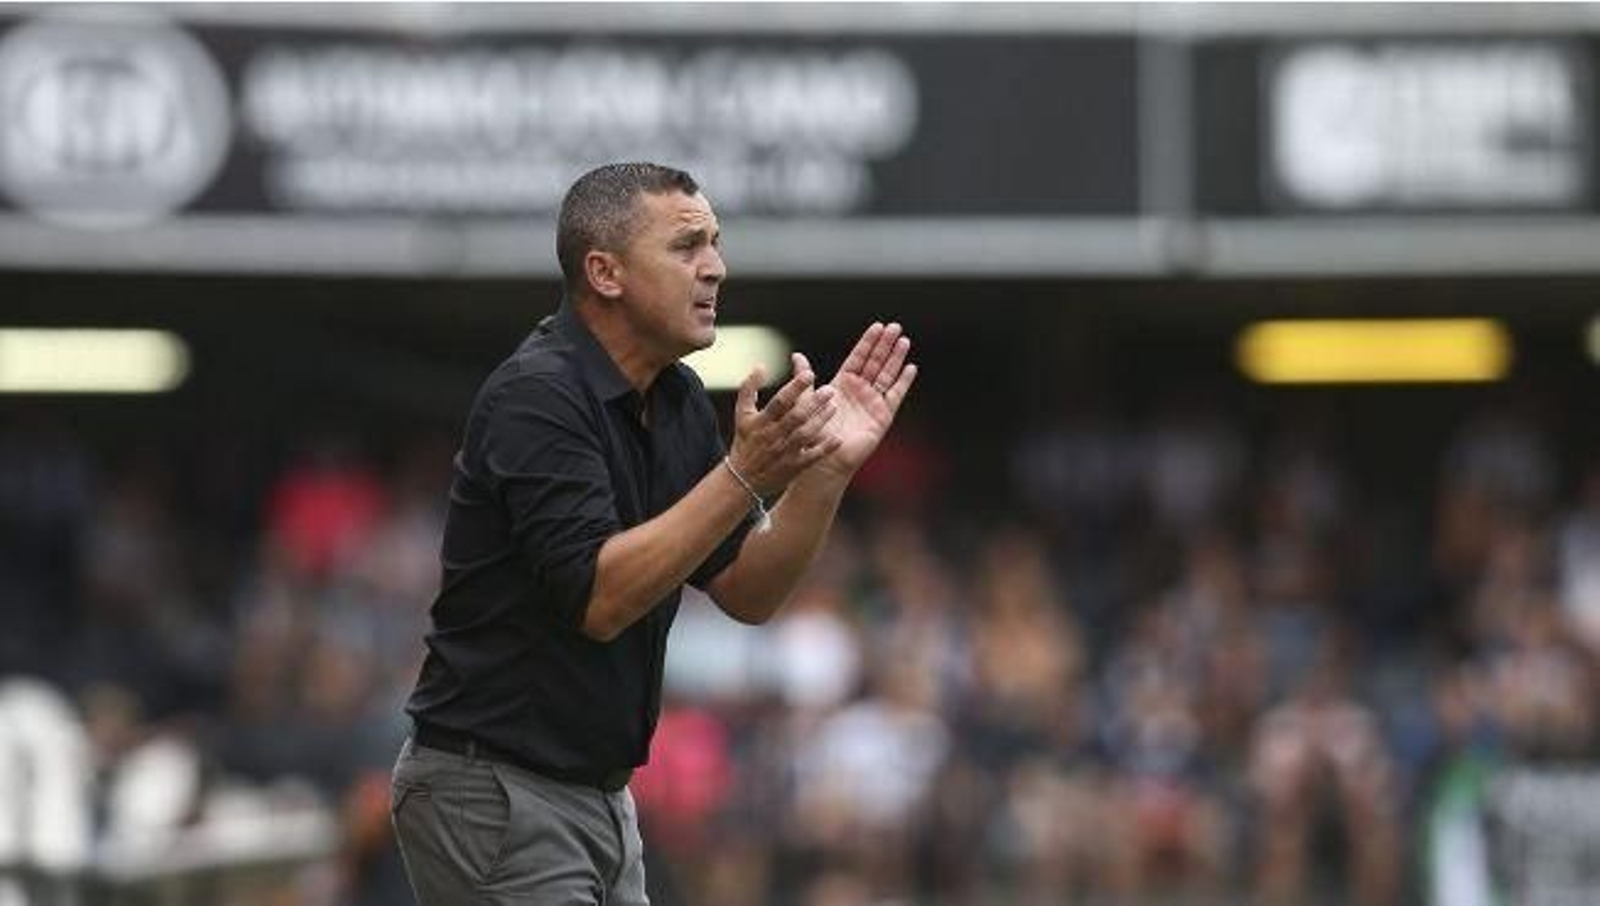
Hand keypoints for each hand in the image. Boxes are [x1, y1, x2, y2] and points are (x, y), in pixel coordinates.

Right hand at [728, 354, 841, 496]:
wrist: (743, 478)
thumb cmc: (746, 441)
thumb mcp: (742, 414)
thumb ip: (749, 388)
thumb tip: (760, 366)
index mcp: (761, 422)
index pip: (780, 402)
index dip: (794, 388)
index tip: (810, 374)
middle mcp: (773, 436)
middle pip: (796, 417)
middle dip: (813, 402)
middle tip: (830, 390)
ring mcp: (784, 452)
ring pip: (805, 434)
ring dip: (821, 421)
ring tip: (834, 407)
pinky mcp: (793, 467)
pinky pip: (812, 457)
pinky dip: (825, 448)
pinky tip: (838, 438)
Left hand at [815, 322, 917, 477]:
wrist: (824, 459)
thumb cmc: (813, 434)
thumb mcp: (806, 400)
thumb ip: (804, 378)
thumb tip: (797, 355)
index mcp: (842, 385)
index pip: (858, 358)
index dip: (868, 343)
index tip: (877, 327)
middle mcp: (859, 392)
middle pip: (876, 363)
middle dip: (885, 345)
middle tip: (895, 327)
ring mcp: (872, 403)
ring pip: (887, 375)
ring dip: (896, 358)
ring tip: (904, 340)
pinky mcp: (882, 417)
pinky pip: (895, 396)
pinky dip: (903, 382)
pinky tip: (910, 368)